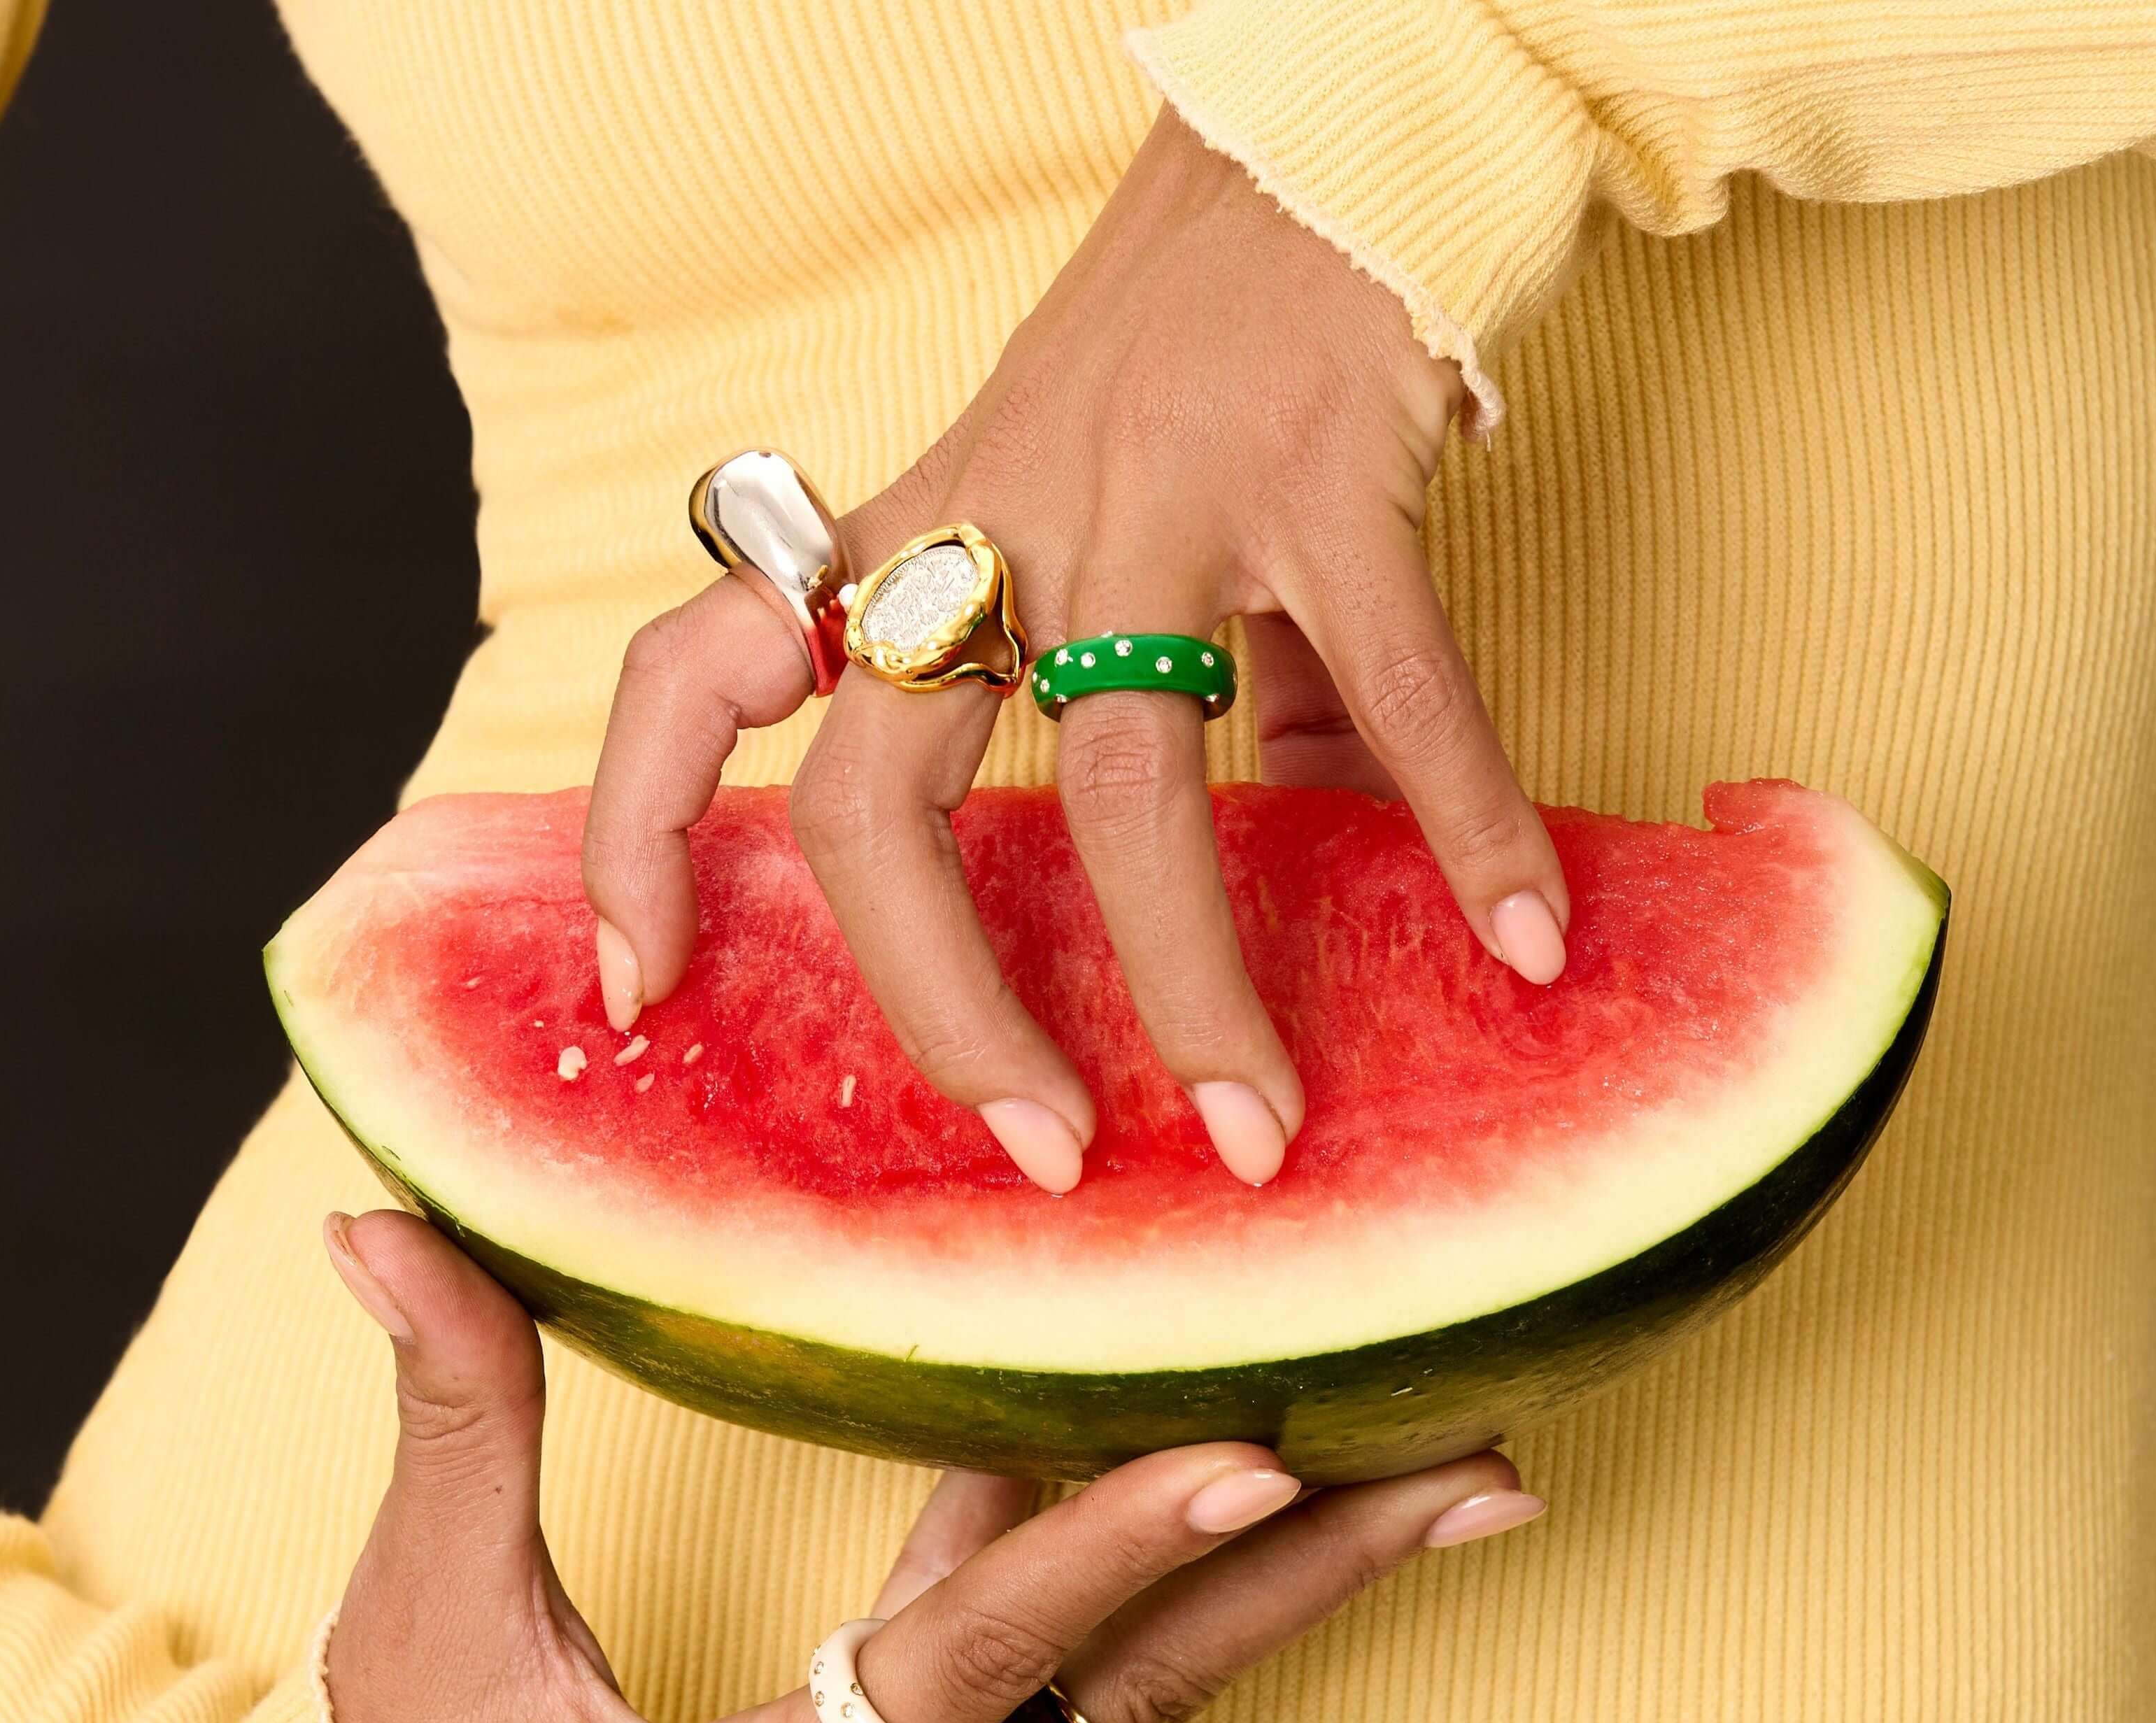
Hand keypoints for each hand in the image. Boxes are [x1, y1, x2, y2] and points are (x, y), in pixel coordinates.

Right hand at [319, 1209, 1542, 1722]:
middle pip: (1118, 1709)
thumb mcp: (422, 1624)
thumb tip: (378, 1221)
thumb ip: (450, 1414)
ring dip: (1250, 1600)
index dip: (1103, 1556)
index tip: (1258, 1456)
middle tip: (1482, 1476)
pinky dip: (1112, 1611)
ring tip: (1424, 1484)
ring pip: (1110, 1721)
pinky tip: (1197, 1500)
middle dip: (1301, 1585)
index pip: (959, 1668)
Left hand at [581, 109, 1568, 1198]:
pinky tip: (1521, 933)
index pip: (698, 671)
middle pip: (881, 799)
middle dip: (940, 1005)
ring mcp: (1146, 502)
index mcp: (908, 538)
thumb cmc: (1193, 366)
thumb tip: (1243, 914)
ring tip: (1258, 1127)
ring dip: (1193, 983)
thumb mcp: (1101, 537)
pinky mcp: (1315, 475)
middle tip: (1033, 1148)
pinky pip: (1390, 687)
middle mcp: (991, 527)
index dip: (637, 829)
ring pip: (1125, 787)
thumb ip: (1143, 724)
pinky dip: (1462, 823)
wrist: (1324, 141)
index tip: (634, 988)